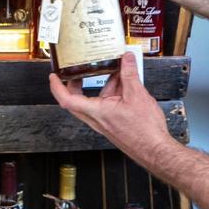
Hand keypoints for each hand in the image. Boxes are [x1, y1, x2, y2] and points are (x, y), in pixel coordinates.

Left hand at [49, 52, 173, 166]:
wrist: (155, 149)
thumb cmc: (144, 131)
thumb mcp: (137, 95)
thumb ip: (130, 74)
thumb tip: (126, 59)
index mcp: (97, 112)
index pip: (67, 100)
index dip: (57, 87)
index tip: (54, 76)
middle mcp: (97, 119)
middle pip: (78, 100)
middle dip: (77, 83)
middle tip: (78, 71)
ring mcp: (105, 122)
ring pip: (97, 100)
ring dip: (104, 85)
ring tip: (117, 71)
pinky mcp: (114, 123)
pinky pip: (108, 105)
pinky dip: (114, 93)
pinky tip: (127, 85)